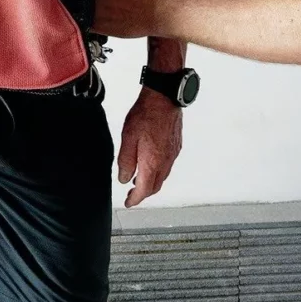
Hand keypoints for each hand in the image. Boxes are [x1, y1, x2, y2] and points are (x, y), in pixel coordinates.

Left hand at [117, 88, 182, 207]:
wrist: (164, 99)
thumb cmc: (146, 115)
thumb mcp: (127, 138)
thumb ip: (125, 162)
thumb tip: (124, 178)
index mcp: (152, 163)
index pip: (144, 190)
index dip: (135, 199)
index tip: (128, 203)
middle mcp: (165, 162)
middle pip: (155, 187)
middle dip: (143, 194)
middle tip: (132, 194)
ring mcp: (173, 154)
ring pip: (162, 177)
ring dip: (151, 182)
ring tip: (139, 180)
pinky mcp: (176, 146)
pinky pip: (167, 166)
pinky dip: (158, 171)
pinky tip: (151, 164)